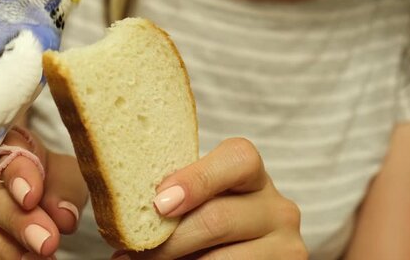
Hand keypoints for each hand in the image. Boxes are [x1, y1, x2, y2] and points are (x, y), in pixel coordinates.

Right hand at [0, 129, 88, 258]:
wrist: (28, 214)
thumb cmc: (48, 185)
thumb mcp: (65, 179)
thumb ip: (65, 190)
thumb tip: (63, 216)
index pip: (1, 149)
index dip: (16, 172)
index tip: (33, 196)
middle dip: (14, 218)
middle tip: (46, 241)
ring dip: (0, 247)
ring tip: (35, 259)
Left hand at [114, 137, 306, 259]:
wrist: (241, 246)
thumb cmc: (206, 214)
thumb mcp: (197, 196)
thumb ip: (174, 191)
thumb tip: (124, 207)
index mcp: (252, 172)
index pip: (237, 159)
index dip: (197, 180)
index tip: (159, 203)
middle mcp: (277, 205)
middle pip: (218, 218)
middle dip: (168, 240)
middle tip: (129, 251)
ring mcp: (285, 243)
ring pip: (220, 258)